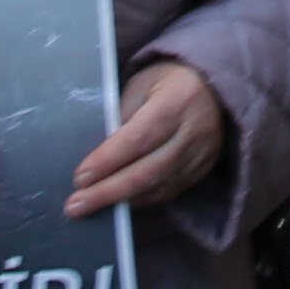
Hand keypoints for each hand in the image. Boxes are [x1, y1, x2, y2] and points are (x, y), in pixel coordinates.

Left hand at [66, 58, 228, 214]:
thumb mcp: (140, 86)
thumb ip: (120, 116)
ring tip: (89, 206)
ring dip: (122, 200)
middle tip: (76, 205)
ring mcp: (202, 155)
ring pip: (158, 187)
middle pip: (148, 171)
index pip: (138, 138)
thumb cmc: (167, 82)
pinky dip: (140, 199)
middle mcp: (194, 132)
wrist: (214, 87)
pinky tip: (118, 202)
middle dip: (108, 191)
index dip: (108, 161)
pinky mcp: (203, 170)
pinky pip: (169, 192)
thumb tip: (96, 156)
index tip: (80, 178)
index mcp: (177, 101)